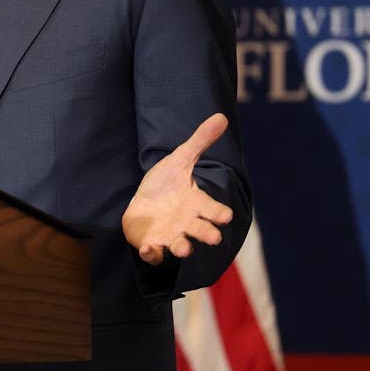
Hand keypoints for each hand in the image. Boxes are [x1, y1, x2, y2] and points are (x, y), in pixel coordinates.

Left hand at [122, 113, 233, 265]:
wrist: (143, 202)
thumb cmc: (167, 183)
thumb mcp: (180, 159)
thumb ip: (199, 142)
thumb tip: (221, 117)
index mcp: (196, 203)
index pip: (212, 209)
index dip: (219, 213)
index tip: (226, 215)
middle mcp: (186, 223)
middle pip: (201, 231)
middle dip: (207, 234)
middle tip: (214, 237)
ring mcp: (170, 235)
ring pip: (180, 246)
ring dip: (183, 248)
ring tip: (185, 248)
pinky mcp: (152, 244)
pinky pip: (154, 253)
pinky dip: (152, 254)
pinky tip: (148, 249)